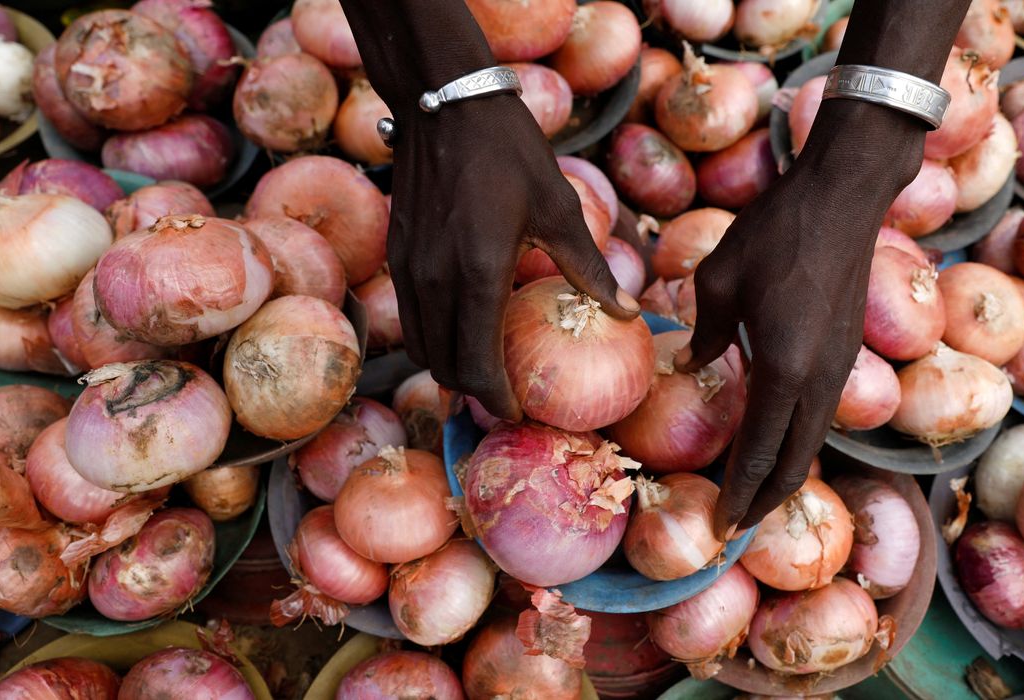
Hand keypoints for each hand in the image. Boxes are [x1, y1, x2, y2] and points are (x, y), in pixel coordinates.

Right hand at [386, 96, 638, 419]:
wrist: (444, 103)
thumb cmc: (509, 151)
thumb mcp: (559, 208)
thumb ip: (588, 268)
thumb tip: (626, 311)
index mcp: (478, 275)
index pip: (477, 365)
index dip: (498, 398)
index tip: (521, 408)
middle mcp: (435, 281)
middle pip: (445, 367)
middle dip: (475, 390)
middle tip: (510, 392)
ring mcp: (410, 270)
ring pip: (422, 348)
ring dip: (451, 366)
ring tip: (487, 367)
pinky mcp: (397, 256)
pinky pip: (412, 319)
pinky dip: (435, 337)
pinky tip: (465, 327)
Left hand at [677, 102, 922, 537]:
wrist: (843, 196)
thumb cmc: (774, 232)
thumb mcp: (720, 279)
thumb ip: (706, 332)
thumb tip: (693, 364)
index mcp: (784, 369)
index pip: (759, 453)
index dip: (738, 495)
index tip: (719, 527)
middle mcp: (819, 381)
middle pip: (794, 463)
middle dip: (764, 502)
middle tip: (734, 528)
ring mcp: (840, 368)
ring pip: (812, 443)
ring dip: (783, 475)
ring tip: (752, 496)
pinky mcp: (847, 353)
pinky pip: (820, 416)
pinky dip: (796, 443)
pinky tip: (774, 442)